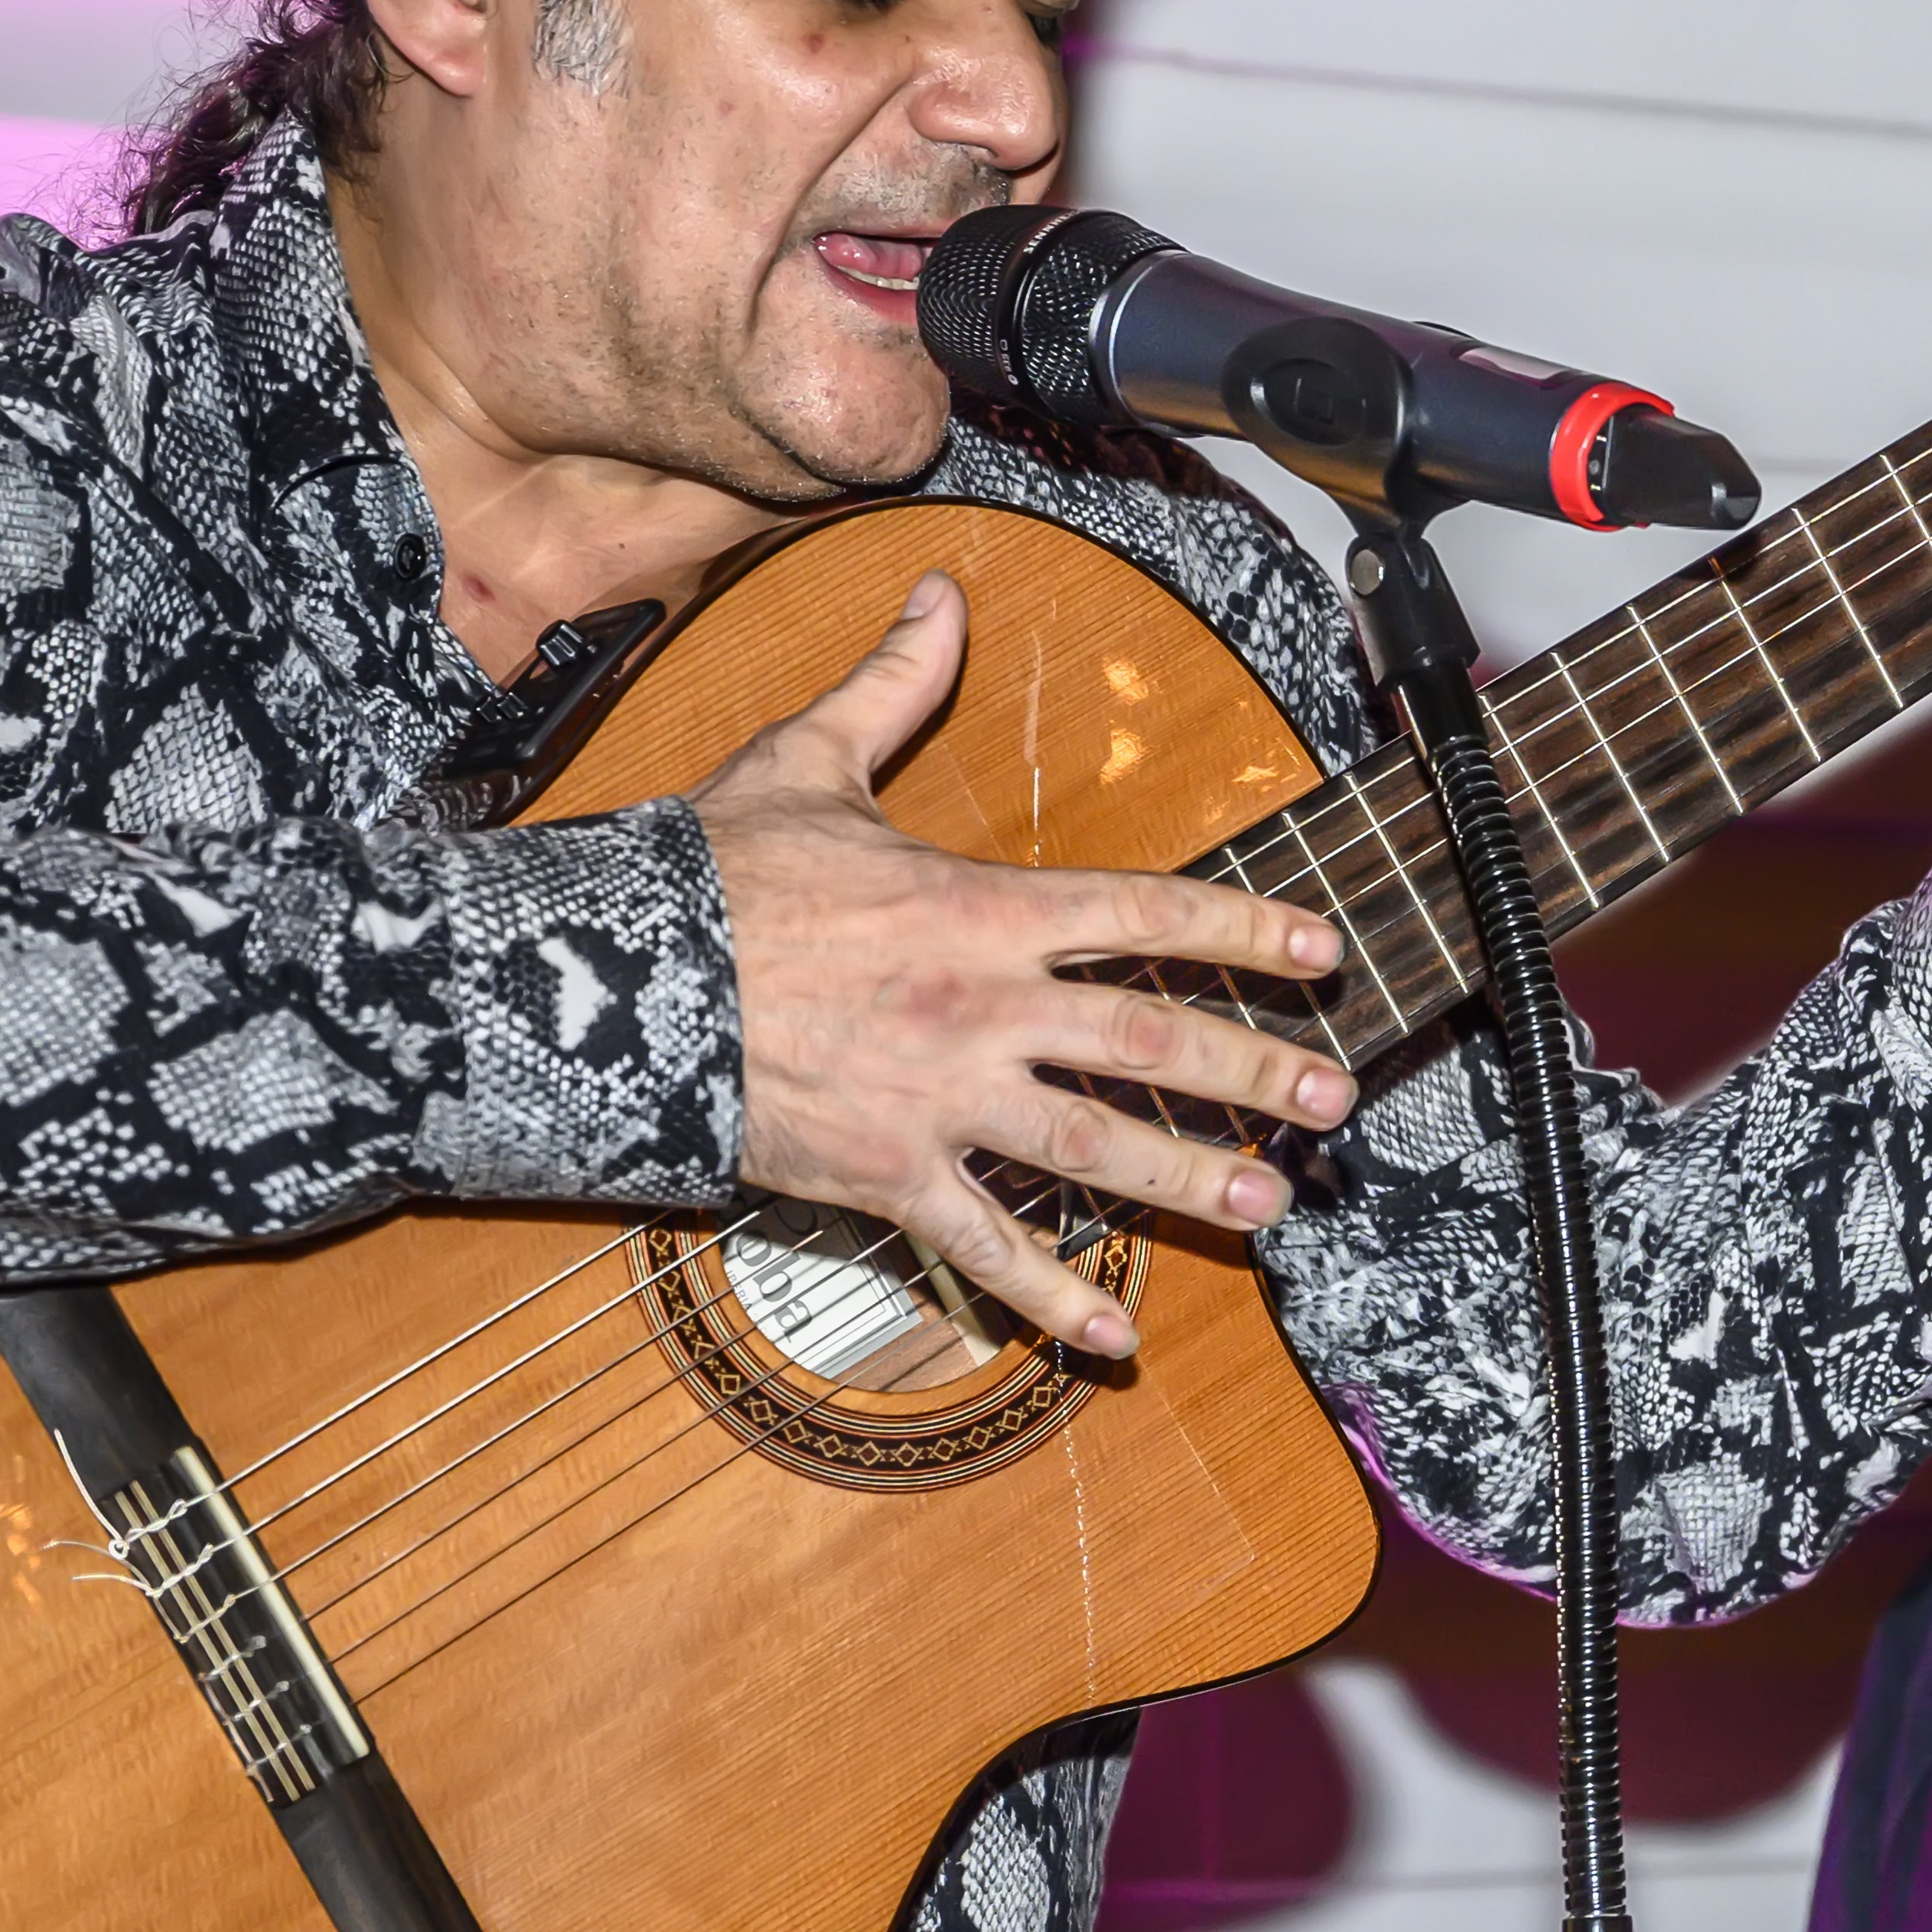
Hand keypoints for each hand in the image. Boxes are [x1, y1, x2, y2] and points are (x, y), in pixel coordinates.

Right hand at [691, 570, 1348, 1357]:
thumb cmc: (707, 874)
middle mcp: (980, 1006)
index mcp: (979, 907)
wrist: (597, 978)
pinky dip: (1049, 1297)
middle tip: (1333, 1096)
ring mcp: (938, 1098)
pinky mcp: (882, 1174)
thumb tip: (938, 593)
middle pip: (1148, 1039)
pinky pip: (981, 1248)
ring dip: (1190, 1182)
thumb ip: (892, 685)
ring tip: (1268, 1204)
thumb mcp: (805, 761)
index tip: (1322, 952)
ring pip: (1093, 1150)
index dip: (1244, 928)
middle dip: (1251, 1069)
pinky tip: (1113, 1338)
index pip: (1145, 912)